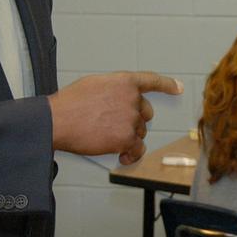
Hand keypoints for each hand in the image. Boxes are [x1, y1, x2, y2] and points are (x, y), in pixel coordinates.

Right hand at [48, 71, 181, 163]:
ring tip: (104, 136)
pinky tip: (121, 156)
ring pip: (140, 132)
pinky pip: (137, 149)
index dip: (167, 84)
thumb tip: (121, 101)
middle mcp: (132, 99)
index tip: (178, 87)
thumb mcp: (95, 85)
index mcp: (124, 82)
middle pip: (145, 113)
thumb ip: (114, 90)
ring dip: (127, 137)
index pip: (151, 80)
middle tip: (111, 124)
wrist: (57, 121)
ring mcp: (131, 119)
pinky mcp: (127, 138)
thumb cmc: (70, 104)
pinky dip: (131, 155)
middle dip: (133, 120)